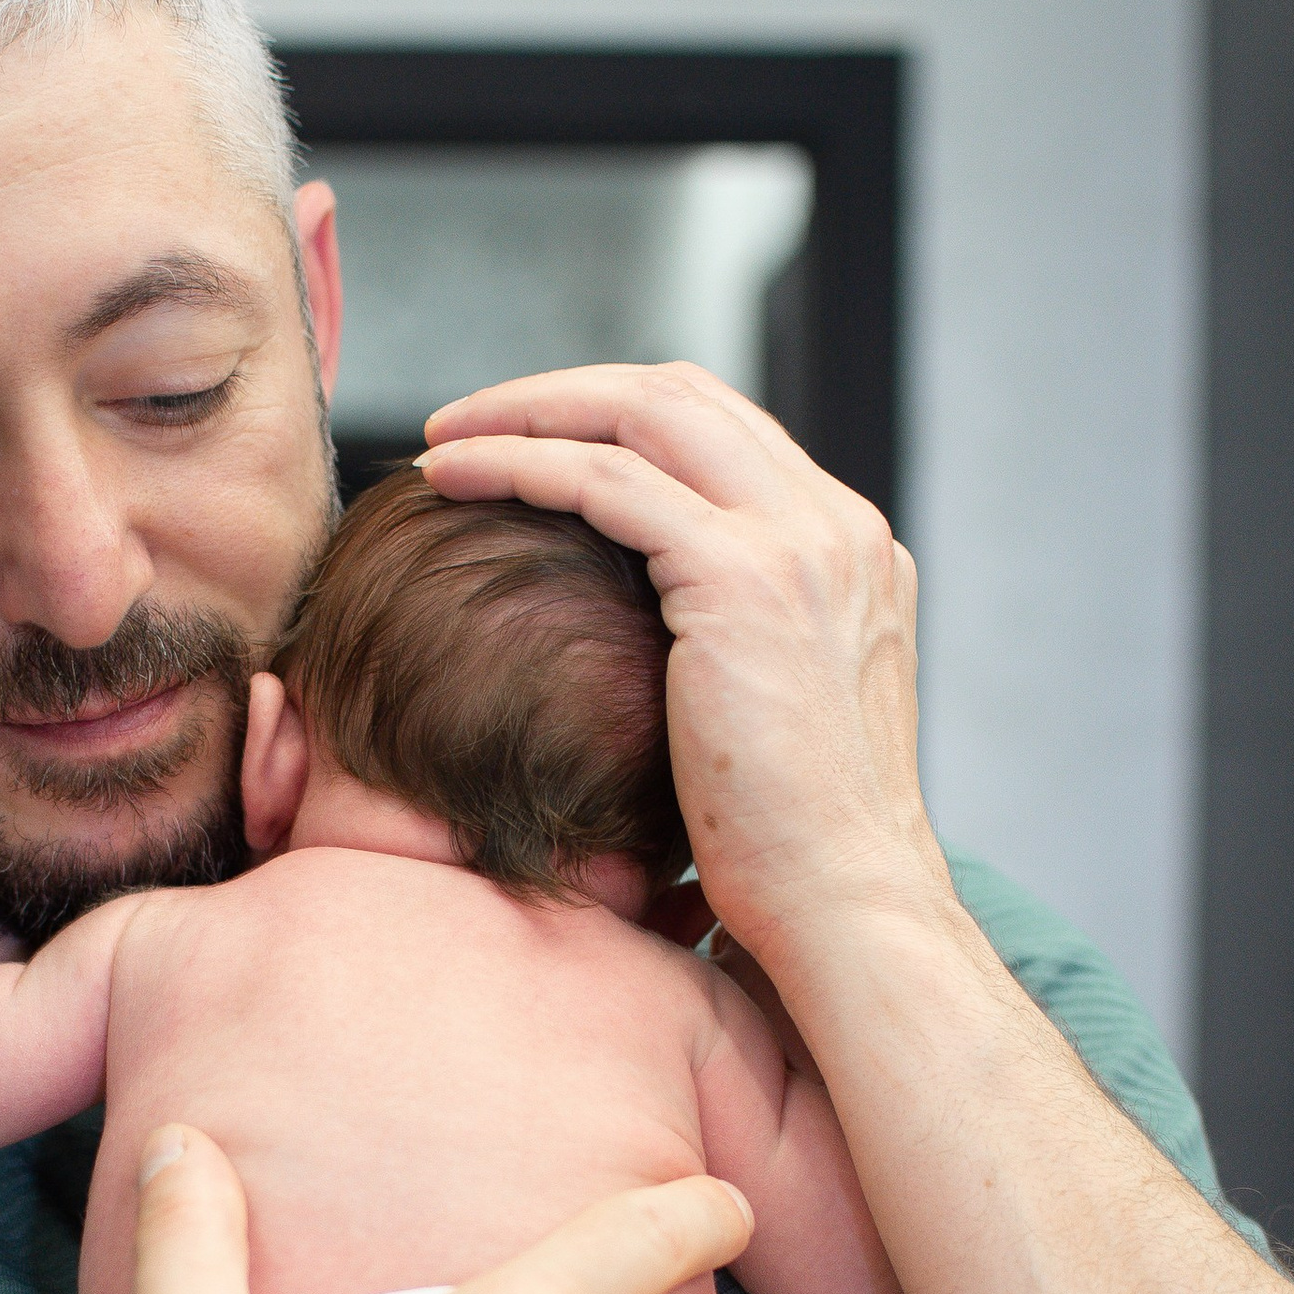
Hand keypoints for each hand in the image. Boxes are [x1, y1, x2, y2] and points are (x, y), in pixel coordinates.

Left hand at [418, 363, 947, 965]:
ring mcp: (798, 542)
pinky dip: (521, 462)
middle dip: (564, 392)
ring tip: (442, 438)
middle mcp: (836, 526)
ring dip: (528, 411)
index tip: (534, 444)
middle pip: (682, 394)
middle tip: (470, 421)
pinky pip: (605, 481)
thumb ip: (739, 644)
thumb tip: (653, 636)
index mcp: (851, 549)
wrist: (843, 901)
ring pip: (640, 412)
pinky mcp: (744, 577)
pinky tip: (454, 478)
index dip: (618, 419)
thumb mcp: (776, 713)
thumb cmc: (792, 848)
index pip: (724, 432)